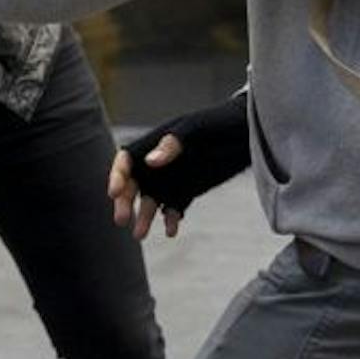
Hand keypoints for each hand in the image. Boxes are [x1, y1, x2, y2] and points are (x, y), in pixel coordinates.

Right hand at [108, 93, 252, 238]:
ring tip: (140, 235)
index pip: (125, 163)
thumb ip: (172, 145)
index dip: (116, 177)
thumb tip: (149, 162)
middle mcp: (156, 166)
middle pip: (131, 187)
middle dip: (125, 203)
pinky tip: (171, 230)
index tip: (114, 193)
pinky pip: (173, 210)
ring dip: (144, 218)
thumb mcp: (195, 129)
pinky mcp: (186, 193)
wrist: (245, 134)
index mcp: (151, 145)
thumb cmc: (217, 124)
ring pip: (149, 203)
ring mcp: (170, 181)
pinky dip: (170, 220)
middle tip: (122, 219)